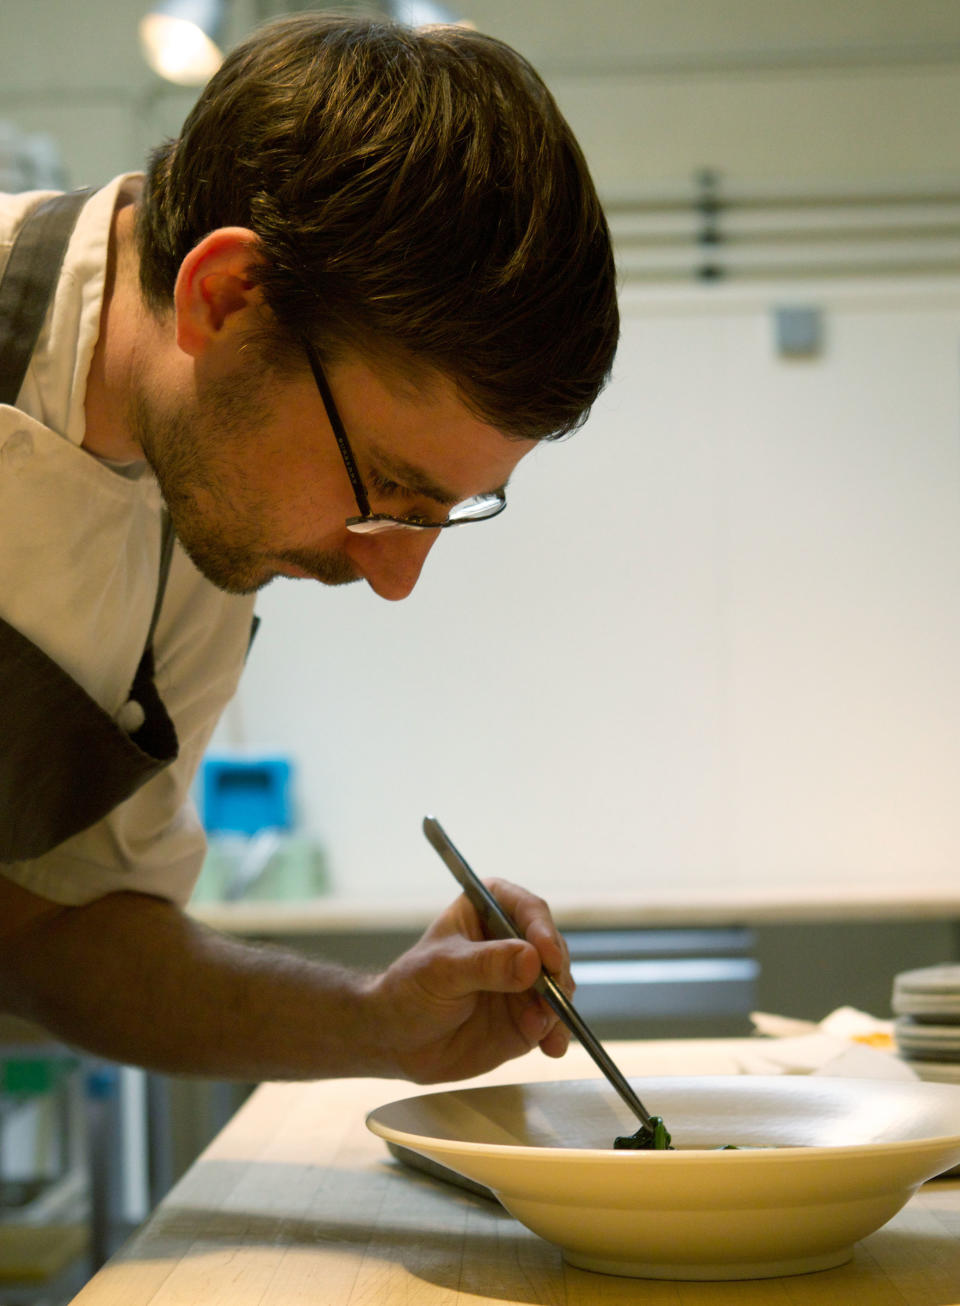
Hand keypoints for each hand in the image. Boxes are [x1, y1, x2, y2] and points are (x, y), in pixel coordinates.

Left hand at [370, 878, 573, 1083]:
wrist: (397, 1040)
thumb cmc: (409, 990)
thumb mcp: (442, 971)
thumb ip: (486, 965)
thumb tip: (533, 960)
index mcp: (488, 911)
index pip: (528, 909)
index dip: (542, 930)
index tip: (547, 957)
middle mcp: (513, 942)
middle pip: (552, 948)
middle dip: (556, 974)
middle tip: (552, 998)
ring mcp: (523, 981)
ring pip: (558, 985)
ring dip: (559, 1006)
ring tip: (541, 1028)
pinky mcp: (527, 1016)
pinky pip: (553, 1020)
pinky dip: (556, 1031)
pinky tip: (550, 1046)